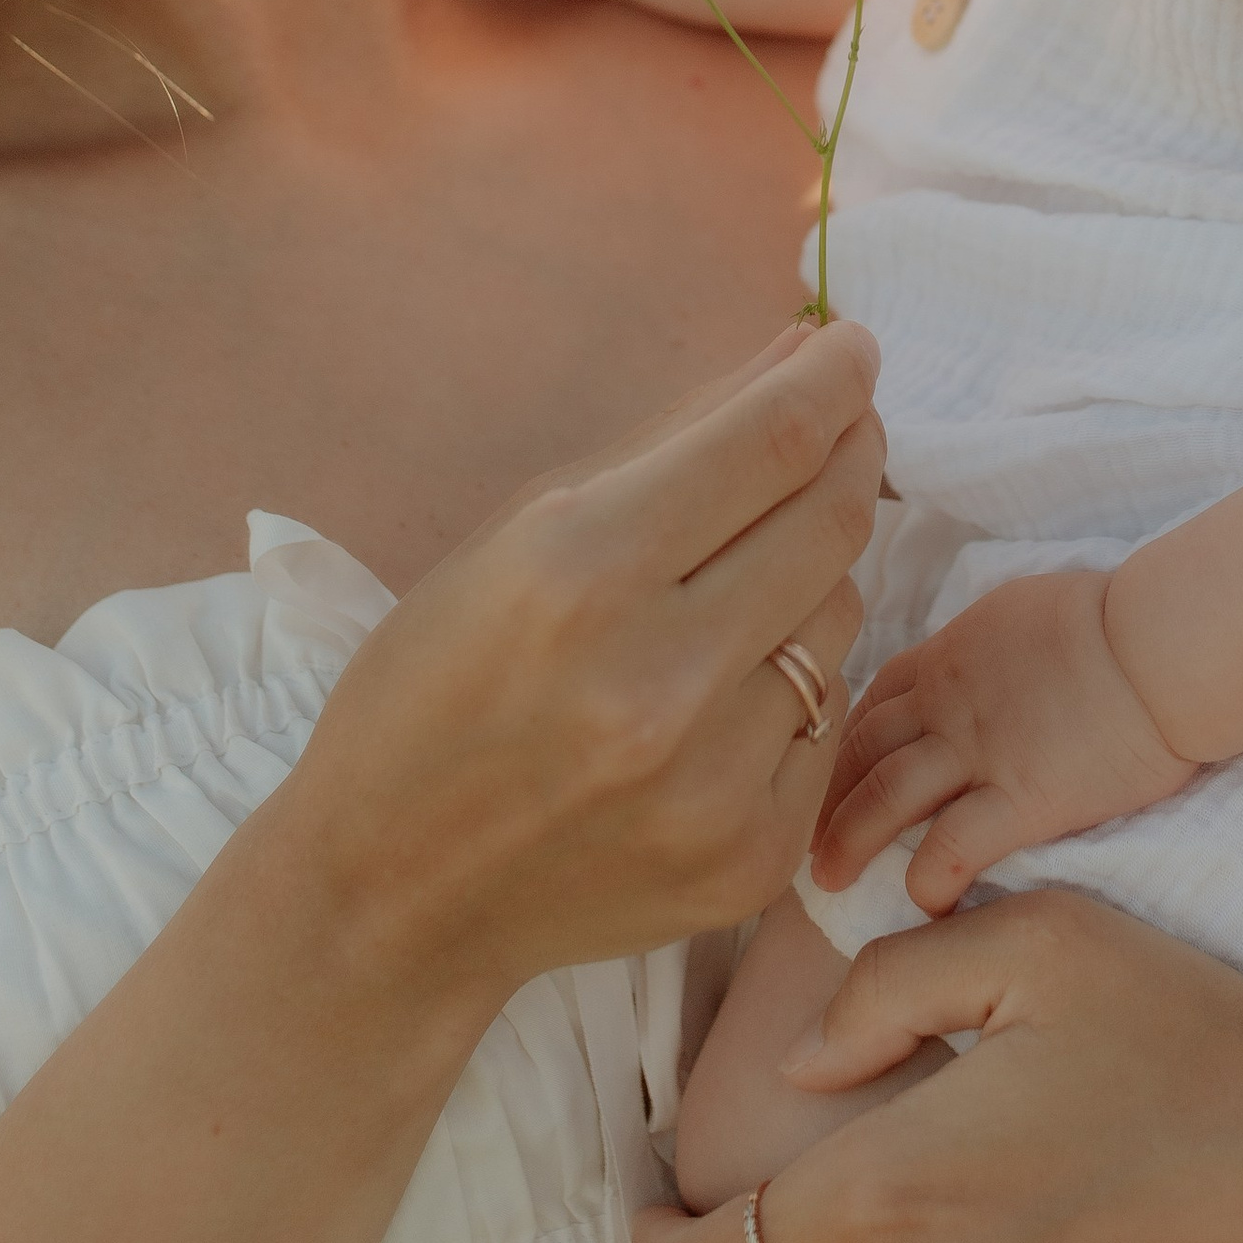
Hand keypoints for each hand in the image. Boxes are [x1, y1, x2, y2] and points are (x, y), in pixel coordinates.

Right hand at [295, 320, 882, 1023]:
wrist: (390, 893)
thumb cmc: (434, 690)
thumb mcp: (516, 535)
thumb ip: (670, 440)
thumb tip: (799, 353)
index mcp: (580, 572)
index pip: (769, 442)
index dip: (833, 378)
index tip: (853, 349)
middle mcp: (659, 677)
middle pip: (829, 521)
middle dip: (851, 452)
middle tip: (844, 427)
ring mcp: (714, 781)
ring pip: (841, 616)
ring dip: (813, 574)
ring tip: (743, 579)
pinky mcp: (752, 858)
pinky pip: (827, 722)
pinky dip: (792, 686)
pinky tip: (723, 692)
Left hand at [811, 570, 1196, 913]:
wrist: (1166, 643)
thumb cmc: (1119, 619)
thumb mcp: (1024, 612)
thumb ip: (984, 648)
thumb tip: (976, 665)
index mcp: (950, 655)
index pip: (870, 702)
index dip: (835, 742)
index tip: (819, 779)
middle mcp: (948, 702)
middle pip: (858, 751)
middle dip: (821, 796)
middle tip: (801, 838)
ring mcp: (979, 751)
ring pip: (882, 798)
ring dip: (846, 841)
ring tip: (826, 882)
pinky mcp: (1020, 798)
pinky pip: (951, 847)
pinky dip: (926, 881)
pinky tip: (921, 908)